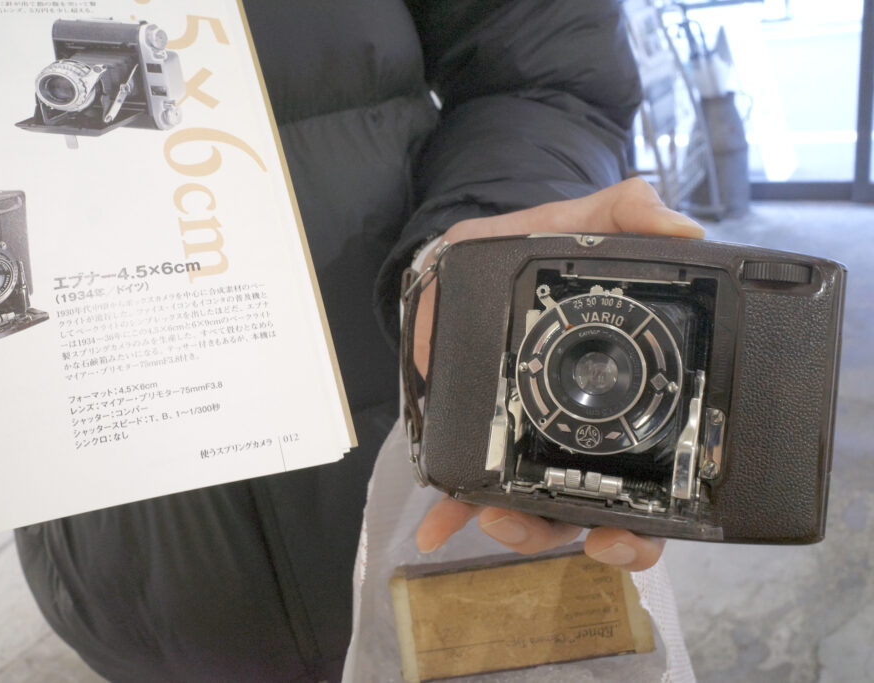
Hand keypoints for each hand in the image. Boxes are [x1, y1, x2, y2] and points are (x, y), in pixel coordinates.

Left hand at [413, 178, 703, 570]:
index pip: (651, 473)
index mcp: (614, 396)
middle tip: (590, 535)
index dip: (653, 517)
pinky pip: (464, 487)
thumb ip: (627, 216)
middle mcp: (574, 433)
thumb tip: (682, 232)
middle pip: (599, 508)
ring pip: (535, 510)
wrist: (468, 258)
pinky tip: (436, 531)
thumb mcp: (583, 226)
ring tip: (502, 519)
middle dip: (597, 536)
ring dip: (524, 529)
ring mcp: (523, 442)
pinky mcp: (472, 437)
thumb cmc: (535, 249)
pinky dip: (452, 512)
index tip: (640, 529)